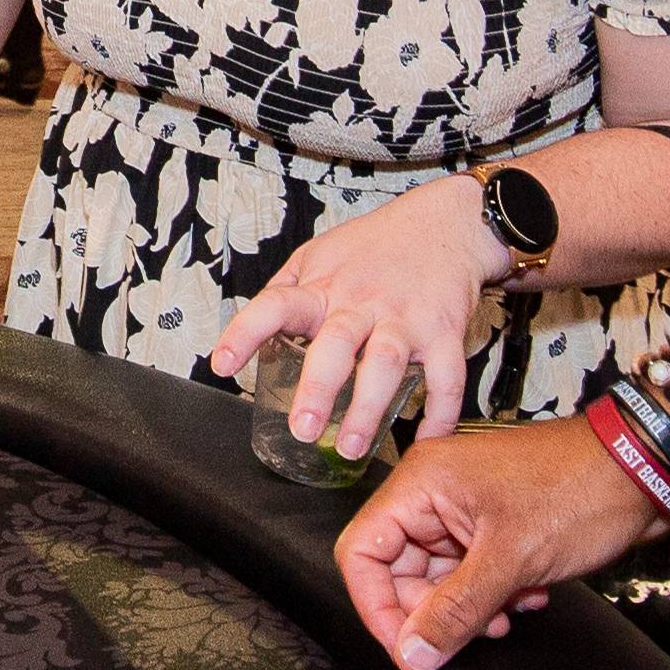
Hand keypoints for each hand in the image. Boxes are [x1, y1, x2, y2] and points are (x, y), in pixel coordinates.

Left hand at [209, 178, 500, 453]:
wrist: (444, 222)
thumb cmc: (375, 243)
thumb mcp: (317, 254)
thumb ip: (287, 291)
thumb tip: (254, 329)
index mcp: (322, 287)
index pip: (275, 306)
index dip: (244, 333)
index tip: (222, 365)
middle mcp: (361, 303)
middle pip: (335, 344)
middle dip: (318, 389)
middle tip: (303, 429)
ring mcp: (404, 318)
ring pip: (385, 363)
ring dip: (368, 409)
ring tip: (351, 447)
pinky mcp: (445, 332)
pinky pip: (447, 377)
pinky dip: (441, 413)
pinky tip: (427, 441)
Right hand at [332, 413, 667, 669]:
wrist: (645, 468)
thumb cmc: (580, 491)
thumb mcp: (512, 559)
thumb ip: (455, 611)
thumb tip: (413, 654)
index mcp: (420, 485)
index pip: (362, 552)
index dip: (376, 606)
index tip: (407, 649)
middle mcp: (432, 493)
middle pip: (398, 568)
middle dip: (432, 611)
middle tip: (467, 638)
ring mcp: (463, 509)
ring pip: (438, 575)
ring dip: (467, 607)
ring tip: (506, 619)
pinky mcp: (493, 525)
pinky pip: (470, 571)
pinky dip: (492, 594)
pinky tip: (526, 598)